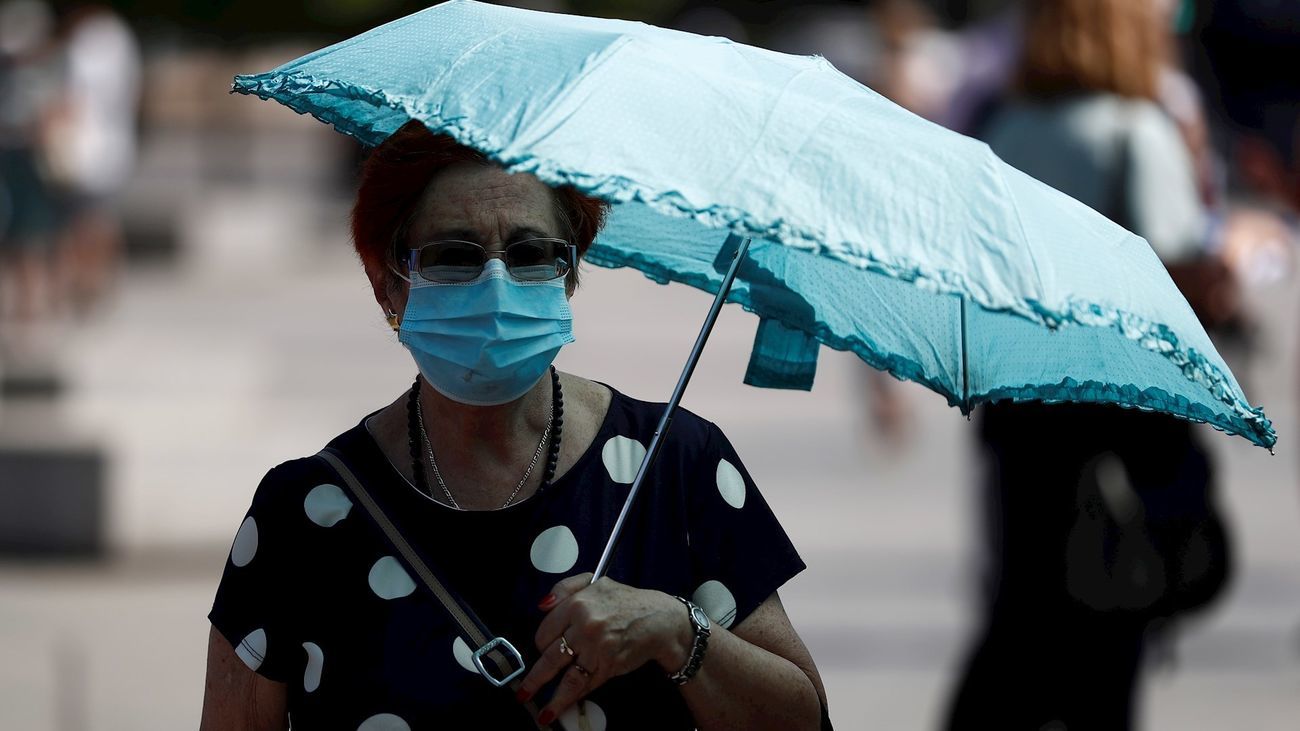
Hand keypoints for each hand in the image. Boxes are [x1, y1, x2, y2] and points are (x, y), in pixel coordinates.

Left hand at [518, 573, 690, 725]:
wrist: (660, 620)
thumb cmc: (627, 601)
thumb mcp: (596, 581)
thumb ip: (565, 588)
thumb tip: (541, 606)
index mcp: (578, 603)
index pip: (546, 630)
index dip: (542, 643)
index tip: (542, 651)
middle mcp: (585, 626)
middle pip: (550, 657)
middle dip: (535, 678)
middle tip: (523, 693)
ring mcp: (597, 649)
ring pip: (567, 677)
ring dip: (552, 699)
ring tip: (542, 713)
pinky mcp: (609, 666)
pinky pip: (587, 684)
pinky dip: (575, 697)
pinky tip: (563, 706)